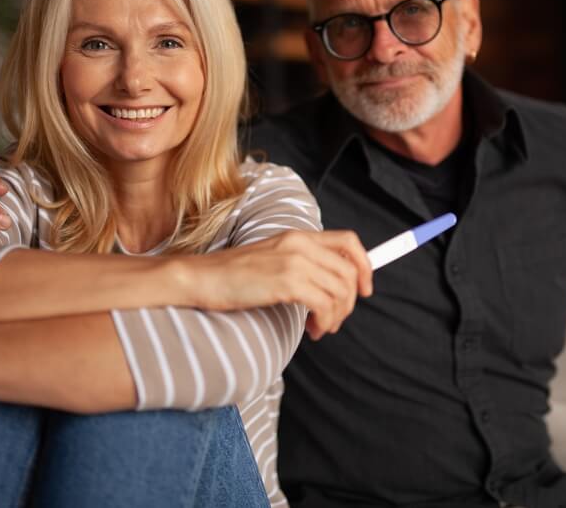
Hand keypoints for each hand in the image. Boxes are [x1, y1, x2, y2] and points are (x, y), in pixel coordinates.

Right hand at [184, 230, 372, 339]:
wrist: (200, 278)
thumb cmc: (232, 276)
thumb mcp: (272, 259)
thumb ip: (300, 264)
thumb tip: (329, 285)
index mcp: (298, 236)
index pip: (349, 242)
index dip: (365, 266)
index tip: (365, 289)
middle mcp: (299, 243)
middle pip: (349, 272)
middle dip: (349, 302)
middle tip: (333, 320)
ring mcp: (293, 260)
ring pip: (340, 291)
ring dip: (336, 316)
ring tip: (319, 328)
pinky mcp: (286, 281)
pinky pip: (324, 304)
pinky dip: (324, 321)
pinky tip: (311, 329)